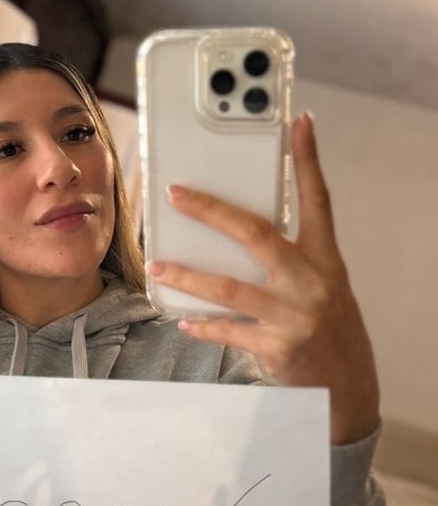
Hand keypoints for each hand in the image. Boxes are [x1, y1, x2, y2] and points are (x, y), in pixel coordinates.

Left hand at [147, 113, 379, 444]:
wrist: (345, 383)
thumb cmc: (326, 324)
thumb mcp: (321, 283)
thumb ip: (288, 256)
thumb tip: (234, 231)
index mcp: (324, 257)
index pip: (317, 199)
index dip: (308, 160)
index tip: (298, 123)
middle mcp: (311, 280)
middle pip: (257, 233)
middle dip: (212, 210)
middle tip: (176, 194)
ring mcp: (294, 314)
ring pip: (229, 287)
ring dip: (188, 275)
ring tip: (159, 265)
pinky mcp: (276, 346)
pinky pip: (228, 329)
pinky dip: (203, 324)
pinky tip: (183, 318)